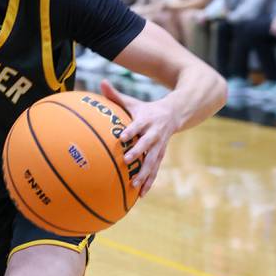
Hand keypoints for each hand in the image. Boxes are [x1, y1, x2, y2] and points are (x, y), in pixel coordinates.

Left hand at [100, 78, 176, 195]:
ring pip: (153, 161)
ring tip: (135, 185)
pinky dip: (150, 181)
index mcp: (146, 120)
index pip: (137, 125)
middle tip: (128, 161)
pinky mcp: (161, 155)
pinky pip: (155, 169)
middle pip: (147, 144)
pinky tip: (142, 194)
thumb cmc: (146, 109)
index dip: (131, 130)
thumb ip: (116, 95)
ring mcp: (159, 146)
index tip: (122, 137)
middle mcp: (154, 134)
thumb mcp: (133, 101)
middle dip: (138, 153)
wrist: (174, 113)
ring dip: (145, 173)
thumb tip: (101, 81)